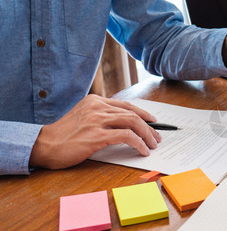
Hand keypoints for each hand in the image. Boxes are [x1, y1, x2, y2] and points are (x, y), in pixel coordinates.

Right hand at [29, 95, 161, 169]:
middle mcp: (97, 107)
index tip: (153, 122)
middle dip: (149, 126)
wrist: (44, 145)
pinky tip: (142, 150)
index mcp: (95, 101)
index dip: (143, 114)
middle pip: (132, 113)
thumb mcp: (84, 118)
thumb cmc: (64, 136)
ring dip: (147, 134)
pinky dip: (138, 143)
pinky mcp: (97, 135)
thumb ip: (102, 117)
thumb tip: (127, 125)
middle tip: (157, 136)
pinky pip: (126, 136)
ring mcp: (97, 120)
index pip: (126, 105)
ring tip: (153, 144)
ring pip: (132, 122)